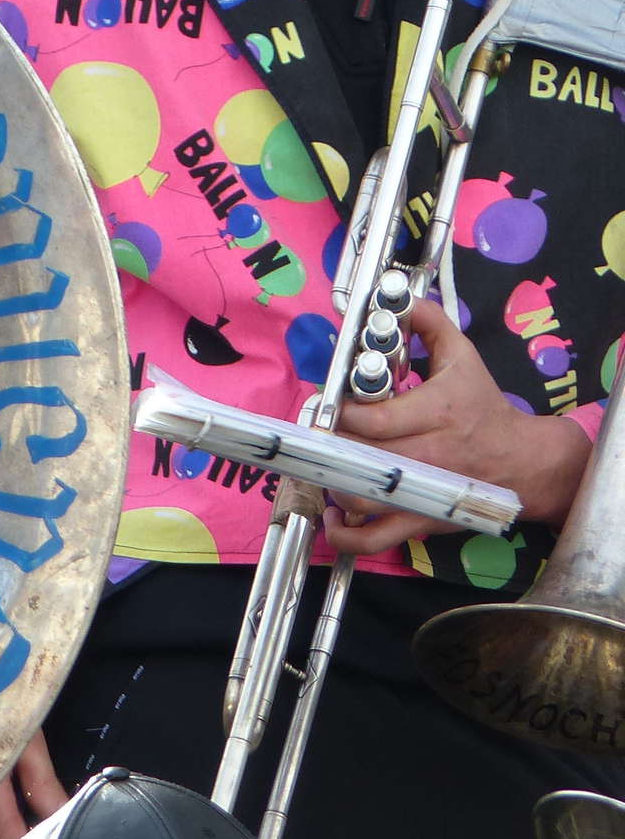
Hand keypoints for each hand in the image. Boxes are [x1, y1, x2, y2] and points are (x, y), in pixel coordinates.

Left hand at [327, 299, 591, 554]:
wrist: (522, 462)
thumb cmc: (484, 409)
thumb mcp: (464, 359)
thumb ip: (431, 326)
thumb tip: (403, 299)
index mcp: (436, 414)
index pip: (372, 418)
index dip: (340, 411)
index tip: (326, 401)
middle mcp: (428, 457)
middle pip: (358, 455)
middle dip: (327, 443)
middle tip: (314, 431)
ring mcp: (423, 493)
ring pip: (359, 496)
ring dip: (330, 483)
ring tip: (321, 464)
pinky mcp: (421, 522)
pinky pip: (375, 539)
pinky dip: (346, 534)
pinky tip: (331, 515)